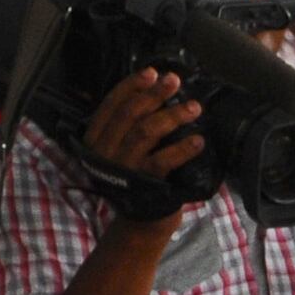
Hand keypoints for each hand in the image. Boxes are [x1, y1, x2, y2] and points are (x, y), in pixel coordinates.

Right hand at [80, 67, 204, 188]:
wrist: (140, 222)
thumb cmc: (137, 177)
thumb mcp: (121, 149)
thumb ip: (129, 124)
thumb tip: (154, 89)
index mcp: (96, 138)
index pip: (111, 104)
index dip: (132, 86)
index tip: (153, 73)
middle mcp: (105, 151)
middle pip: (129, 114)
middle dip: (154, 95)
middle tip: (175, 81)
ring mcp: (123, 167)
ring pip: (146, 132)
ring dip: (172, 116)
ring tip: (194, 108)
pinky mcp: (143, 183)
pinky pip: (163, 160)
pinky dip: (182, 149)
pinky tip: (199, 141)